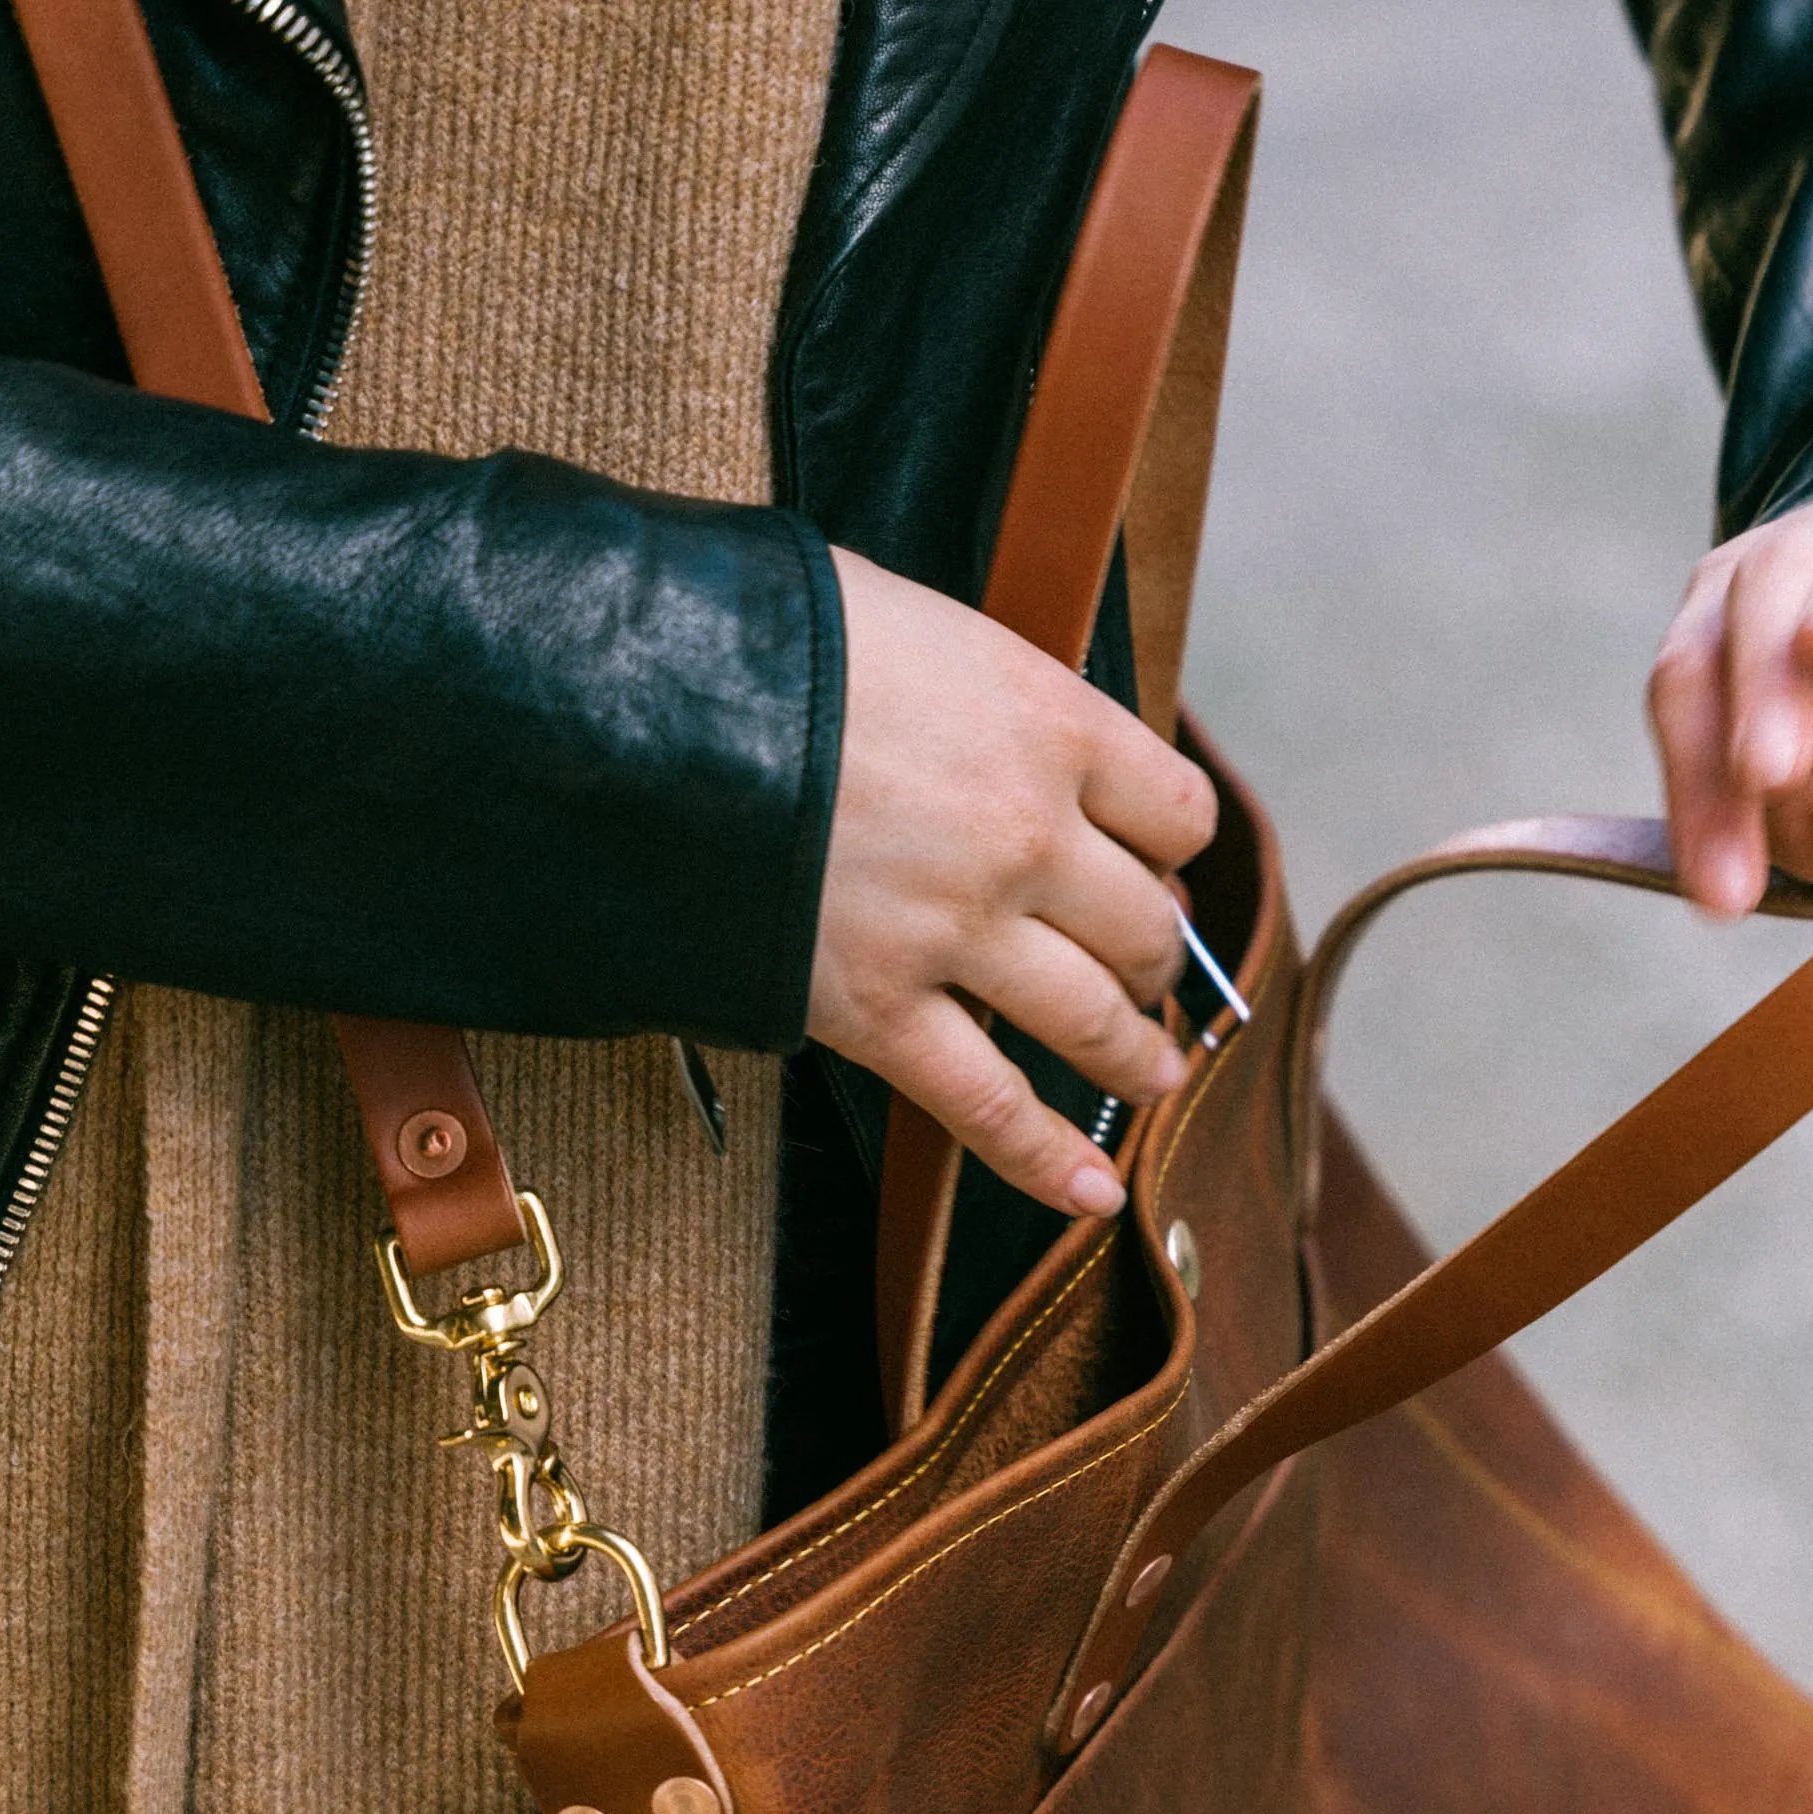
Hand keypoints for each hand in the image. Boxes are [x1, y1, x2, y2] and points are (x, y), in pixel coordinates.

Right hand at [808, 548, 1217, 1215]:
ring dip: (1134, 1055)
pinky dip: (1048, 1160)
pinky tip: (1093, 1192)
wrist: (634, 699)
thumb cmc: (763, 639)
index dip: (1170, 846)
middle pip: (1145, 925)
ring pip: (1094, 1021)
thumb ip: (984, 692)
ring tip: (1151, 1072)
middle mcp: (1027, 834)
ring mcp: (958, 932)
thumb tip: (1009, 733)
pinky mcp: (881, 1010)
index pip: (1177, 812)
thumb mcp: (909, 620)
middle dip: (1150, 956)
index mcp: (1047, 723)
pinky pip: (990, 1107)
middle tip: (1139, 968)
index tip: (1152, 862)